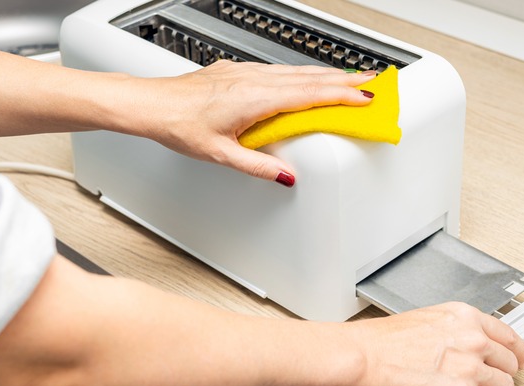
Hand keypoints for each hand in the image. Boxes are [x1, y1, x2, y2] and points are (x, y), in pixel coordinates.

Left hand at [130, 61, 375, 185]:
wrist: (150, 104)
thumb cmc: (177, 124)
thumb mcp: (220, 155)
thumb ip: (257, 167)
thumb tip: (285, 176)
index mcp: (254, 98)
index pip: (309, 95)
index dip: (342, 95)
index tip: (367, 96)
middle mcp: (252, 80)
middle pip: (309, 77)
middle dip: (344, 79)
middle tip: (373, 82)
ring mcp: (244, 73)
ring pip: (294, 72)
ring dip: (324, 75)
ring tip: (348, 80)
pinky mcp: (235, 72)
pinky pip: (277, 71)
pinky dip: (300, 75)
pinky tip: (304, 80)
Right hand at [350, 302, 523, 385]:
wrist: (362, 359)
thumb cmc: (380, 342)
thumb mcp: (423, 320)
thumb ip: (452, 330)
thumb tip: (463, 344)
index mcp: (463, 316)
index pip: (509, 334)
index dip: (515, 351)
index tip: (516, 358)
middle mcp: (472, 339)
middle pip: (510, 363)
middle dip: (499, 374)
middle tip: (487, 380)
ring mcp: (470, 368)